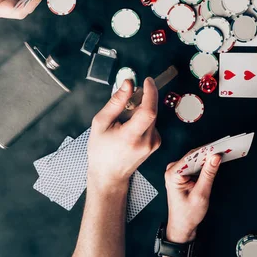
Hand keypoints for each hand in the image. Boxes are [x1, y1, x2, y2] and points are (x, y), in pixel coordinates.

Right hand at [88, 78, 160, 192]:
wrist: (109, 175)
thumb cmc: (101, 150)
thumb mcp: (100, 123)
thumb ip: (116, 102)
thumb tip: (128, 83)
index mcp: (131, 137)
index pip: (149, 111)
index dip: (150, 93)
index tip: (147, 80)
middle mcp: (147, 141)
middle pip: (152, 110)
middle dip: (144, 97)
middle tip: (130, 94)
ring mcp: (154, 143)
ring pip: (152, 115)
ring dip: (141, 109)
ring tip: (125, 117)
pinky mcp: (156, 143)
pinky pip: (152, 122)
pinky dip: (143, 118)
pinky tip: (130, 126)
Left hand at [164, 151, 221, 242]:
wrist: (182, 227)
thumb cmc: (188, 214)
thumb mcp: (201, 194)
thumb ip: (208, 174)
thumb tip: (215, 157)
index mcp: (173, 174)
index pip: (192, 156)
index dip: (207, 151)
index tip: (220, 147)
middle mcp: (173, 170)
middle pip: (194, 156)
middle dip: (209, 154)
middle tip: (225, 150)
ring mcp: (177, 172)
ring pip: (195, 159)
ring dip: (208, 158)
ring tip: (222, 155)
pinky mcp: (182, 174)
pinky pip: (195, 164)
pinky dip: (205, 164)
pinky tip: (214, 163)